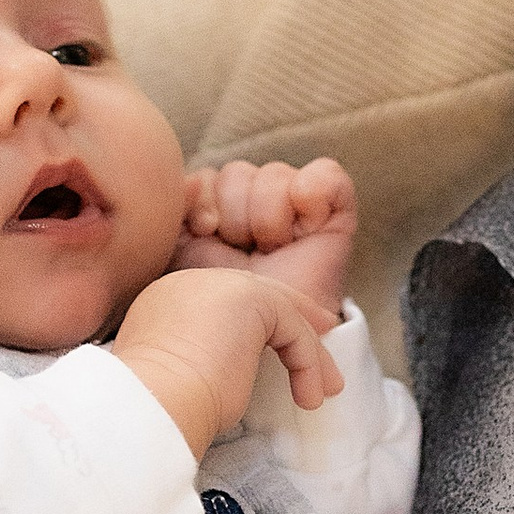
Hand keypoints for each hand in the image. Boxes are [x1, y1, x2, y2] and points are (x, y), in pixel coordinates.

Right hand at [117, 263, 340, 458]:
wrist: (150, 404)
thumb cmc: (159, 409)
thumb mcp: (178, 377)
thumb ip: (202, 359)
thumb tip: (228, 373)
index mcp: (168, 301)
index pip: (225, 301)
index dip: (261, 319)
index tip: (284, 344)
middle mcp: (191, 284)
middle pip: (257, 293)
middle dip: (296, 313)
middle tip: (325, 333)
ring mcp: (218, 286)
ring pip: (279, 313)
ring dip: (308, 353)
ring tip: (324, 390)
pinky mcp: (248, 300)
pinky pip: (292, 329)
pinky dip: (307, 363)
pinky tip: (307, 396)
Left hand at [176, 159, 359, 328]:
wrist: (265, 340)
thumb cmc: (224, 303)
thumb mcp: (185, 251)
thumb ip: (178, 210)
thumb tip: (193, 178)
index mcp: (222, 208)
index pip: (209, 176)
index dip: (205, 201)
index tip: (206, 232)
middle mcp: (259, 200)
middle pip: (238, 173)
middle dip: (236, 215)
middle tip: (247, 250)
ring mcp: (298, 202)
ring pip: (275, 174)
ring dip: (268, 216)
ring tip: (273, 247)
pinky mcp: (336, 208)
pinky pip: (327, 175)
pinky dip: (313, 192)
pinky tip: (304, 225)